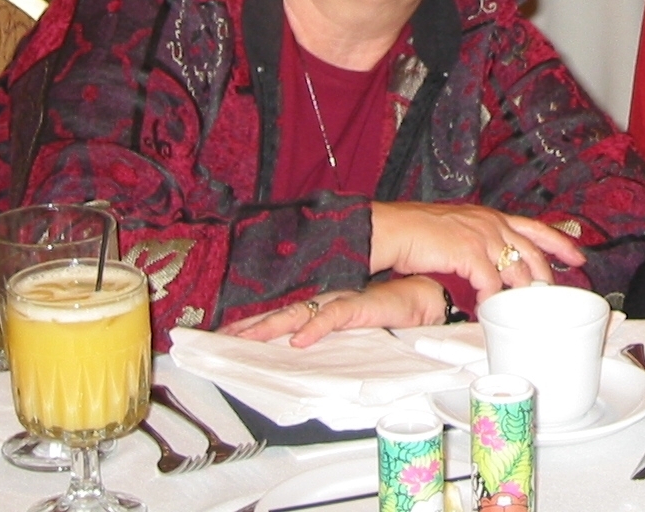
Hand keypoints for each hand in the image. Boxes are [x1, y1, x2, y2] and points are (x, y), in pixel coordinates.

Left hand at [219, 276, 445, 346]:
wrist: (422, 297)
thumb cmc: (389, 310)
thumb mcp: (352, 323)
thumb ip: (328, 330)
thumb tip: (300, 347)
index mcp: (322, 302)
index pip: (282, 311)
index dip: (254, 321)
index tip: (226, 333)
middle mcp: (325, 298)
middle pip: (280, 311)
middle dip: (250, 324)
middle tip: (222, 336)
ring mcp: (340, 300)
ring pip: (299, 312)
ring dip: (272, 325)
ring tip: (248, 337)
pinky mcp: (359, 305)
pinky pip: (333, 317)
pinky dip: (315, 328)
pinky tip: (299, 340)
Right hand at [369, 201, 585, 300]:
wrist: (393, 230)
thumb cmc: (418, 233)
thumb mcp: (457, 230)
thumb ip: (477, 242)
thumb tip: (490, 267)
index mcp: (490, 217)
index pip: (534, 227)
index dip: (559, 242)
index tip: (578, 256)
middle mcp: (491, 223)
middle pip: (532, 251)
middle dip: (547, 276)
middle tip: (554, 296)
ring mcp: (481, 236)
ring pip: (516, 270)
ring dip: (521, 293)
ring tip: (524, 311)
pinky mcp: (468, 253)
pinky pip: (490, 284)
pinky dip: (492, 300)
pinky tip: (488, 311)